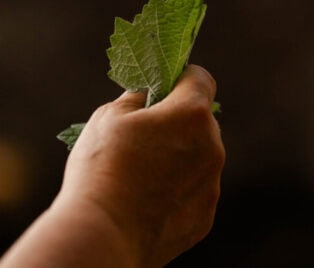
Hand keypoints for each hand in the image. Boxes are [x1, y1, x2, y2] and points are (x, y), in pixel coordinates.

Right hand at [57, 65, 224, 265]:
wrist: (103, 234)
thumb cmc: (102, 168)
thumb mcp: (108, 117)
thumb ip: (136, 99)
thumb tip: (146, 95)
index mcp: (192, 114)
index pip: (200, 79)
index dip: (180, 78)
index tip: (161, 88)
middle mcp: (212, 147)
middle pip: (200, 121)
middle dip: (176, 122)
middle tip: (141, 135)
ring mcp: (211, 185)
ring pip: (199, 158)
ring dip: (178, 157)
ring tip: (139, 174)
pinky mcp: (204, 217)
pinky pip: (194, 191)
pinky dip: (177, 191)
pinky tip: (146, 201)